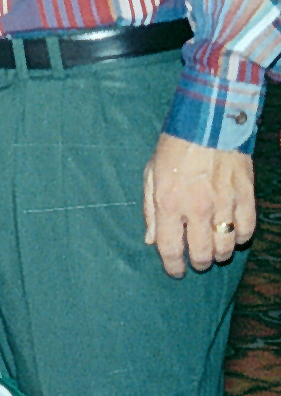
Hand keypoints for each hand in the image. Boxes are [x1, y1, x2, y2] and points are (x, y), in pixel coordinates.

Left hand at [143, 134, 254, 276]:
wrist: (207, 124)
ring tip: (214, 250)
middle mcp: (197, 208)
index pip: (170, 248)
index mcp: (168, 203)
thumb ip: (150, 210)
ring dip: (220, 254)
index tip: (175, 271)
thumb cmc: (174, 149)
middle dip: (198, 263)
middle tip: (196, 261)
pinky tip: (233, 234)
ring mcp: (224, 203)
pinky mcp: (245, 196)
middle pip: (202, 253)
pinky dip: (241, 237)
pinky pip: (247, 229)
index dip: (172, 266)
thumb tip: (151, 240)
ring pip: (226, 246)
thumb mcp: (151, 175)